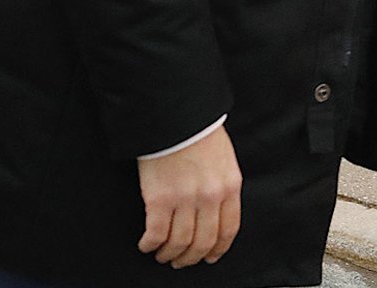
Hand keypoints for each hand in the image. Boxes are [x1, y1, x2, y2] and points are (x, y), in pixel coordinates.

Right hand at [137, 123, 241, 267]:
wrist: (176, 115)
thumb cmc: (199, 132)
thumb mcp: (224, 159)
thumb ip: (223, 186)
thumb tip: (216, 211)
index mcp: (230, 186)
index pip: (228, 229)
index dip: (218, 249)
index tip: (210, 257)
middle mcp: (210, 197)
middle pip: (204, 241)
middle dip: (192, 257)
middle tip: (182, 261)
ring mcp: (185, 199)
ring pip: (179, 242)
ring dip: (169, 254)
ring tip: (162, 255)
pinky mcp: (159, 199)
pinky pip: (156, 234)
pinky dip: (150, 244)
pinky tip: (147, 244)